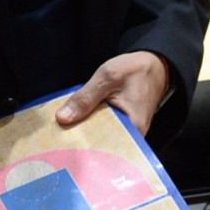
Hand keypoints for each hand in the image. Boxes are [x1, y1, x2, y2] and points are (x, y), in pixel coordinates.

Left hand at [55, 51, 169, 135]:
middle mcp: (132, 135)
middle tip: (55, 140)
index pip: (103, 145)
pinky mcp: (122, 123)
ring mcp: (127, 130)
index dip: (81, 146)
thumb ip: (85, 97)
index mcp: (132, 127)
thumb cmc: (135, 69)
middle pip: (100, 142)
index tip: (60, 145)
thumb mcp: (107, 77)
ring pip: (100, 135)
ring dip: (83, 131)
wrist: (154, 64)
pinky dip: (90, 123)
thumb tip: (62, 118)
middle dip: (79, 141)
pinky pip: (103, 127)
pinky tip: (75, 121)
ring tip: (61, 132)